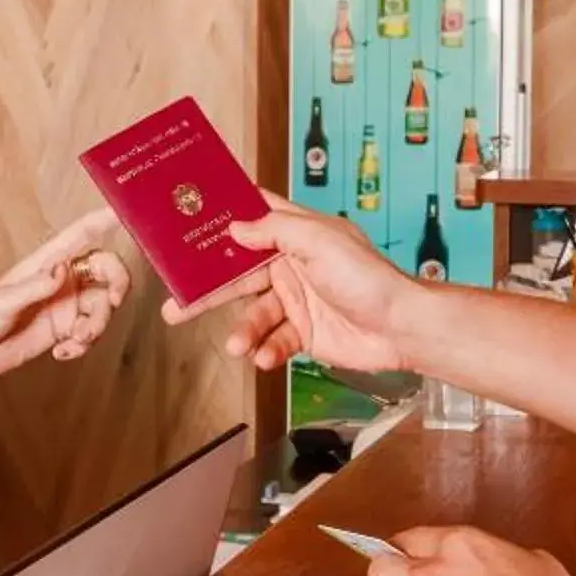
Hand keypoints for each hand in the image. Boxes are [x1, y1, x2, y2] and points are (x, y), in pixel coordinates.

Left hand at [0, 208, 133, 401]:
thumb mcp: (2, 302)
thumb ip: (35, 286)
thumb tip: (63, 268)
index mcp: (44, 263)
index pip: (80, 235)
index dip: (104, 220)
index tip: (127, 213)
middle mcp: (60, 281)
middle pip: (105, 270)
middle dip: (116, 284)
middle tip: (112, 302)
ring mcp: (64, 306)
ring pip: (103, 306)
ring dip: (97, 325)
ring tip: (75, 341)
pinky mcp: (64, 331)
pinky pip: (91, 333)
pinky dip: (83, 345)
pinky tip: (61, 352)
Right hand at [166, 195, 415, 373]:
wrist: (399, 328)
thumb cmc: (369, 277)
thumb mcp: (319, 240)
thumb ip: (275, 230)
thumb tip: (236, 226)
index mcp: (296, 234)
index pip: (252, 217)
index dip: (222, 219)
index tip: (186, 224)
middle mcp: (291, 265)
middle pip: (238, 274)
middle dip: (207, 292)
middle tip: (175, 306)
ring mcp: (296, 300)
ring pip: (253, 314)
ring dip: (243, 330)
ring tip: (236, 346)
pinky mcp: (303, 332)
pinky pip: (274, 341)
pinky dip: (267, 350)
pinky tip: (264, 357)